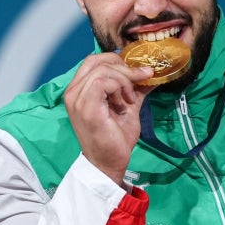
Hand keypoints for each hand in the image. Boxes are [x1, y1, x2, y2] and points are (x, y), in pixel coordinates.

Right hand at [64, 53, 153, 184]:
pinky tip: (124, 102)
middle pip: (97, 60)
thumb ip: (134, 88)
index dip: (116, 60)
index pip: (93, 60)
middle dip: (123, 67)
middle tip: (139, 79)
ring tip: (129, 98)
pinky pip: (103, 81)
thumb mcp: (127, 106)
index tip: (136, 73)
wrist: (109, 163)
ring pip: (102, 70)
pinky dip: (119, 87)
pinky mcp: (86, 106)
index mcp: (79, 90)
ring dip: (123, 80)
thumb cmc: (115, 138)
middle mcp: (73, 92)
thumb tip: (150, 72)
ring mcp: (77, 99)